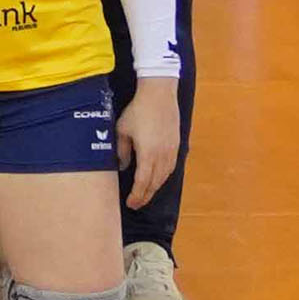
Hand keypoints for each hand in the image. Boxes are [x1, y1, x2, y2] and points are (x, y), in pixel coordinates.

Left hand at [117, 78, 181, 208]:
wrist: (159, 95)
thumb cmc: (138, 111)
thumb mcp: (122, 131)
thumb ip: (122, 151)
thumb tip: (123, 167)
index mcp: (148, 154)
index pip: (143, 182)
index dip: (137, 195)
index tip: (131, 203)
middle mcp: (163, 156)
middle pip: (155, 183)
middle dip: (145, 196)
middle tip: (136, 204)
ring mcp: (172, 151)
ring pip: (164, 177)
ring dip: (155, 188)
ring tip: (145, 194)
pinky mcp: (177, 145)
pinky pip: (170, 168)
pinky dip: (163, 177)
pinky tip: (157, 178)